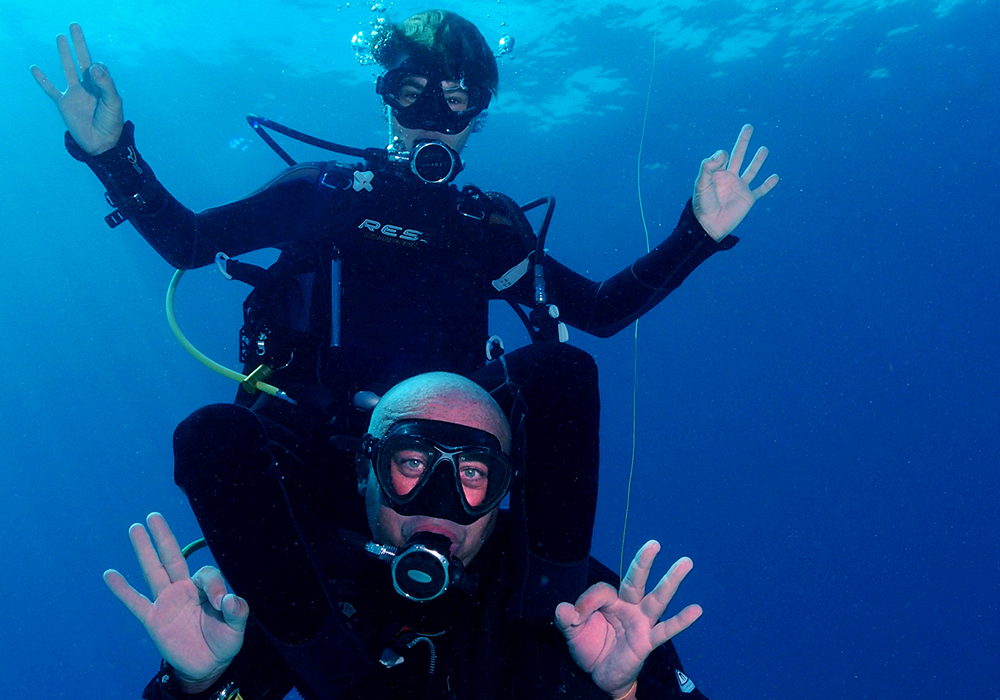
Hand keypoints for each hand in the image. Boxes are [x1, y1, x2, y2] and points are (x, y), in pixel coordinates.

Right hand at [31, 23, 123, 154]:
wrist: (102, 144)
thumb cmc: (112, 124)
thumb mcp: (113, 102)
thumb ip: (106, 84)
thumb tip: (92, 65)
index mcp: (102, 85)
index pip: (98, 67)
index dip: (97, 66)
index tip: (95, 71)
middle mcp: (88, 86)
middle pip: (82, 60)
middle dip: (79, 43)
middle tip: (74, 26)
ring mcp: (75, 93)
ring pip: (68, 69)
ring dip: (64, 54)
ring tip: (60, 38)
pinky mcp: (64, 103)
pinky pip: (51, 89)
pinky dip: (42, 79)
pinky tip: (35, 68)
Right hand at [104, 513, 247, 692]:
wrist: (207, 665)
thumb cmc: (223, 641)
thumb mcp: (236, 627)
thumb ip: (237, 611)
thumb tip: (230, 599)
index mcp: (203, 588)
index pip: (206, 575)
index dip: (215, 586)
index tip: (222, 603)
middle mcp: (183, 589)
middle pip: (172, 557)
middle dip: (164, 537)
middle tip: (154, 516)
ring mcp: (166, 602)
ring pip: (153, 572)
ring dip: (144, 551)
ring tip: (134, 528)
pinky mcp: (153, 619)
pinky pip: (135, 602)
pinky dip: (122, 589)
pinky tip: (110, 574)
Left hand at [555, 541, 701, 698]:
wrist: (601, 676)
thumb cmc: (590, 647)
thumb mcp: (572, 632)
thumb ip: (566, 619)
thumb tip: (563, 609)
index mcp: (609, 600)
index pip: (603, 591)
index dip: (587, 601)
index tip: (574, 616)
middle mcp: (628, 606)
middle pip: (636, 580)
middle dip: (644, 562)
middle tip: (653, 543)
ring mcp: (640, 622)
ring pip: (657, 599)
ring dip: (671, 581)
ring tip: (686, 562)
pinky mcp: (647, 641)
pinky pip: (666, 630)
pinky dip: (681, 621)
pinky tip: (696, 610)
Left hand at [692, 124, 778, 241]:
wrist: (709, 225)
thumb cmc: (702, 205)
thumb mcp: (701, 183)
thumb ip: (708, 166)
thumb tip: (723, 152)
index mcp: (717, 172)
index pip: (722, 156)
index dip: (721, 155)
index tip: (721, 158)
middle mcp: (729, 177)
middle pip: (738, 155)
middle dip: (743, 141)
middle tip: (748, 127)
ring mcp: (740, 187)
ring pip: (751, 170)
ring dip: (758, 160)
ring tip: (764, 148)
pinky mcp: (748, 199)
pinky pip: (760, 190)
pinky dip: (768, 184)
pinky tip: (775, 177)